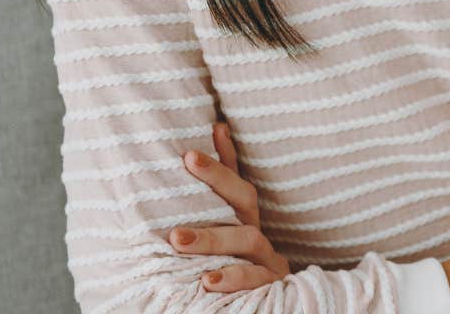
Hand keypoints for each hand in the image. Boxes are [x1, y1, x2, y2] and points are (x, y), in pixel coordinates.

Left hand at [167, 121, 290, 292]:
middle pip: (245, 201)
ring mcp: (268, 259)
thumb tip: (196, 156)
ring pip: (249, 239)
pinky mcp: (272, 284)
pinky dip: (234, 278)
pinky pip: (257, 278)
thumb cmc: (225, 273)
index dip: (218, 165)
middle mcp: (257, 235)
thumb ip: (204, 210)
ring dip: (213, 239)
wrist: (256, 310)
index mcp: (243, 222)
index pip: (233, 183)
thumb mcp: (213, 240)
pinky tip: (208, 281)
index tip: (190, 152)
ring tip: (177, 240)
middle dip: (217, 182)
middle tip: (187, 163)